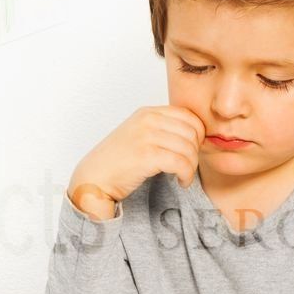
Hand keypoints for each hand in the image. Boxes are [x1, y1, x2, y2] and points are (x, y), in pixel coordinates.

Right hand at [67, 105, 205, 220]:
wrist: (94, 179)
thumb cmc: (117, 161)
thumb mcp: (140, 135)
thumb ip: (162, 130)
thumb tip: (195, 135)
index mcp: (147, 112)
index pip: (189, 116)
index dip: (198, 135)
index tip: (193, 150)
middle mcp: (147, 120)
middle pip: (192, 132)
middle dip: (196, 153)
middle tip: (188, 166)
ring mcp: (146, 136)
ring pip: (189, 149)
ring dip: (192, 167)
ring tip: (184, 176)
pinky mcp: (146, 156)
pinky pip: (181, 163)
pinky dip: (187, 175)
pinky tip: (181, 181)